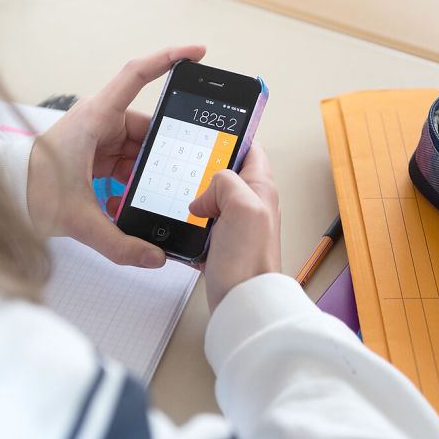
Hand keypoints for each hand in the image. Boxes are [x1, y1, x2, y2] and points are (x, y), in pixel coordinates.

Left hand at [28, 45, 206, 267]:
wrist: (4, 198)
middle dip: (169, 147)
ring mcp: (98, 137)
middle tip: (191, 165)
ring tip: (165, 190)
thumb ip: (119, 244)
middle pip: (148, 125)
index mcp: (94, 118)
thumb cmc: (30, 193)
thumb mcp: (78, 221)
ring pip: (140, 145)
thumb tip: (154, 257)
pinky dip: (138, 177)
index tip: (198, 53)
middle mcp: (98, 121)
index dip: (169, 59)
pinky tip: (143, 197)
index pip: (136, 76)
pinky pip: (129, 159)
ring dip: (152, 167)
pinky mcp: (97, 154)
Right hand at [189, 147, 280, 310]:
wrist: (242, 304)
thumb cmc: (250, 262)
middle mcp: (249, 205)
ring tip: (178, 198)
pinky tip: (177, 227)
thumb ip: (226, 182)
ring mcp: (233, 226)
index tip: (208, 134)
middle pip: (223, 174)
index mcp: (260, 189)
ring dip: (191, 199)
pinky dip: (186, 226)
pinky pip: (198, 226)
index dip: (231, 139)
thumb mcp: (243, 207)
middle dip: (202, 171)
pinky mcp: (218, 245)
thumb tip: (206, 192)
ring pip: (207, 200)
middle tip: (186, 169)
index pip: (250, 149)